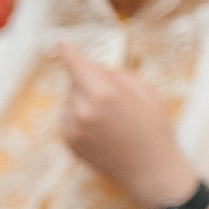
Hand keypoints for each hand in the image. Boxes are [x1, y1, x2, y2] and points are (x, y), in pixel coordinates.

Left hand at [53, 43, 195, 208]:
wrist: (150, 171)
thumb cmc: (153, 127)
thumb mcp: (144, 91)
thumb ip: (114, 75)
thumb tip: (91, 68)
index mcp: (103, 93)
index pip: (77, 64)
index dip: (67, 50)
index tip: (55, 37)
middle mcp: (81, 110)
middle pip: (77, 81)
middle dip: (92, 82)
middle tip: (118, 100)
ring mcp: (71, 128)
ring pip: (72, 99)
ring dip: (85, 100)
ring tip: (113, 120)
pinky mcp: (67, 141)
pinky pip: (69, 116)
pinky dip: (81, 116)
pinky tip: (103, 130)